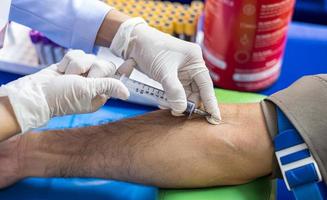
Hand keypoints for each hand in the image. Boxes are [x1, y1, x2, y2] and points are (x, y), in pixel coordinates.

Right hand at [1, 59, 128, 132]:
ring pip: (89, 57)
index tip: (132, 61)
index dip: (124, 70)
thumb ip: (108, 86)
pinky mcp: (71, 66)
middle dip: (92, 67)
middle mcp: (93, 85)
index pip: (116, 79)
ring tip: (67, 75)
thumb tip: (127, 93)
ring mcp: (82, 75)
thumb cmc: (61, 96)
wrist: (35, 92)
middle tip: (81, 76)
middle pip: (104, 64)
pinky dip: (68, 60)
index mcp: (100, 94)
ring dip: (77, 64)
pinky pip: (77, 54)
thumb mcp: (87, 90)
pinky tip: (61, 70)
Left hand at [110, 18, 220, 121]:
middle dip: (189, 104)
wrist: (134, 41)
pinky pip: (177, 91)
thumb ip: (174, 90)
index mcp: (195, 60)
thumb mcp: (164, 71)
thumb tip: (181, 109)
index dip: (210, 103)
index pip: (206, 85)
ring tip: (172, 111)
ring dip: (180, 103)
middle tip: (179, 114)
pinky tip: (167, 105)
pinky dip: (173, 99)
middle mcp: (191, 66)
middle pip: (196, 91)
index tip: (215, 118)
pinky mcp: (172, 75)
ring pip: (186, 93)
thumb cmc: (151, 49)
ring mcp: (181, 71)